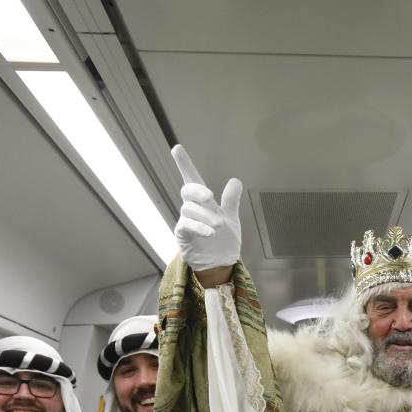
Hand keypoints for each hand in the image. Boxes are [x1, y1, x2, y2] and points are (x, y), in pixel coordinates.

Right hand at [171, 145, 242, 271]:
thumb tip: (235, 180)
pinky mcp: (182, 235)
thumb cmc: (224, 240)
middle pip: (187, 190)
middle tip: (210, 197)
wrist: (221, 263)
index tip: (177, 148)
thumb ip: (230, 201)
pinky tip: (210, 232)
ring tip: (218, 226)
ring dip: (205, 216)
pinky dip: (198, 228)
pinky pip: (187, 226)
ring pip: (189, 209)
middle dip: (197, 191)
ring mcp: (186, 221)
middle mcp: (192, 208)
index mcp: (204, 201)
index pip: (192, 178)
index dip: (184, 164)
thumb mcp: (231, 219)